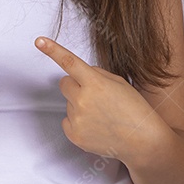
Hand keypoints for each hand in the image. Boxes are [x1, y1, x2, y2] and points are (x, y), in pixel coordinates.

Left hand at [36, 36, 158, 160]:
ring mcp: (77, 119)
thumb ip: (96, 74)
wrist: (143, 141)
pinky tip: (96, 126)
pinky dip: (77, 122)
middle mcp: (83, 100)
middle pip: (64, 83)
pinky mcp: (74, 135)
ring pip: (68, 103)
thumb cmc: (134, 110)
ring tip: (102, 115)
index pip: (69, 62)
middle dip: (75, 86)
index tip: (39, 41)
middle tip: (94, 95)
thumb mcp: (119, 83)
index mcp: (95, 83)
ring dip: (79, 105)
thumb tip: (79, 74)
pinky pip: (67, 121)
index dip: (52, 50)